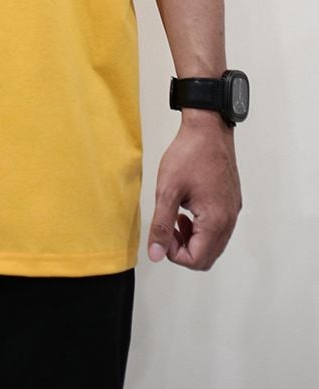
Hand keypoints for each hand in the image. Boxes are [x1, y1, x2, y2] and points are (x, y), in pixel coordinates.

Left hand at [147, 114, 241, 269]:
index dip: (174, 253)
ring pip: (213, 243)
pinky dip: (201, 227)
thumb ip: (161, 225)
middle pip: (207, 257)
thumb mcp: (167, 190)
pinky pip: (219, 227)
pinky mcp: (232, 201)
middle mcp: (229, 219)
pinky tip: (187, 208)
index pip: (196, 260)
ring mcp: (233, 211)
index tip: (162, 233)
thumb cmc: (190, 153)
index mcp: (215, 220)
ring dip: (192, 238)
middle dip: (183, 249)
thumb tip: (155, 253)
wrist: (208, 128)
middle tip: (168, 228)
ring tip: (175, 217)